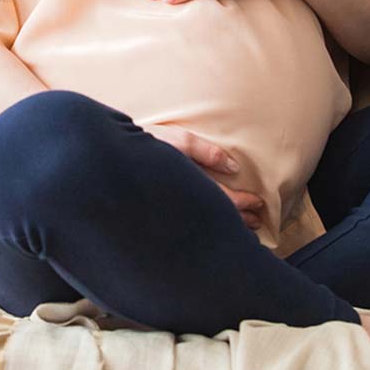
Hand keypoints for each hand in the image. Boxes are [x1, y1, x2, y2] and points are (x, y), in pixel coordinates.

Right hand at [141, 123, 265, 229]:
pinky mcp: (163, 212)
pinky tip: (214, 228)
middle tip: (257, 223)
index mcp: (190, 185)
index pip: (224, 200)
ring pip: (206, 224)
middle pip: (218, 217)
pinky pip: (192, 222)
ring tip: (243, 228)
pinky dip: (209, 226)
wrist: (110, 160)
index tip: (258, 203)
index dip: (244, 203)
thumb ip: (205, 152)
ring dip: (227, 226)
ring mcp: (174, 209)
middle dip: (240, 221)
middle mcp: (183, 202)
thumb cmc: (144, 145)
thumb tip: (234, 167)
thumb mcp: (177, 140)